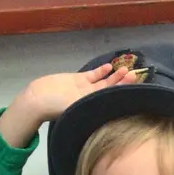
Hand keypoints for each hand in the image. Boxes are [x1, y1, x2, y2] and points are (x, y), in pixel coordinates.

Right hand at [0, 62, 135, 147]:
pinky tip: (110, 67)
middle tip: (134, 74)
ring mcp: (86, 89)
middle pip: (112, 91)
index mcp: (93, 108)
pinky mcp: (79, 80)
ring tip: (126, 69)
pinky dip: (101, 71)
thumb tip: (111, 104)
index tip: (134, 87)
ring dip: (115, 76)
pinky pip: (94, 76)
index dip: (124, 94)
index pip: (113, 101)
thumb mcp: (76, 107)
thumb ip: (91, 103)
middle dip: (123, 83)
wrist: (38, 98)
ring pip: (105, 82)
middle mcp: (92, 99)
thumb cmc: (56, 106)